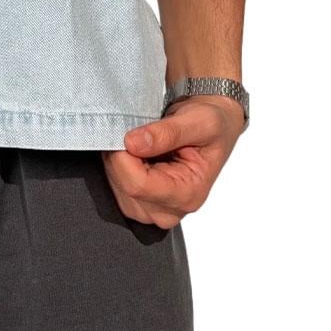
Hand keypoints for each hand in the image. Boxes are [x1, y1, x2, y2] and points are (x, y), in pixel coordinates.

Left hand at [101, 95, 245, 228]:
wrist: (213, 128)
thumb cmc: (214, 126)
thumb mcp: (200, 120)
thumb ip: (168, 132)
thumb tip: (133, 143)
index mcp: (189, 194)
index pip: (137, 184)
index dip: (123, 157)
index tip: (128, 133)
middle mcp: (172, 209)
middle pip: (124, 188)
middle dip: (121, 157)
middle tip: (138, 134)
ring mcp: (155, 210)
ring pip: (117, 189)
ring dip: (119, 162)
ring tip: (141, 142)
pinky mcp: (142, 205)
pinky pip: (116, 189)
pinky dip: (119, 167)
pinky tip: (137, 154)